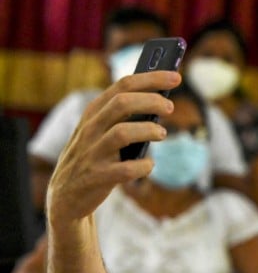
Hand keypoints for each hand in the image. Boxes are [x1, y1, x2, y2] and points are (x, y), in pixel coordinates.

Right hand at [46, 71, 179, 225]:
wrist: (65, 196)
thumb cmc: (93, 156)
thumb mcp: (100, 130)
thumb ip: (123, 116)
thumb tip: (162, 102)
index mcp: (93, 113)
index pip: (123, 85)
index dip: (152, 78)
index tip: (176, 76)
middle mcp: (91, 129)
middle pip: (123, 103)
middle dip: (152, 101)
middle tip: (170, 107)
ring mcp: (93, 153)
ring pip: (123, 132)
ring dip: (149, 130)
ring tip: (161, 133)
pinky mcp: (98, 177)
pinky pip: (127, 169)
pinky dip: (144, 166)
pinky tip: (148, 165)